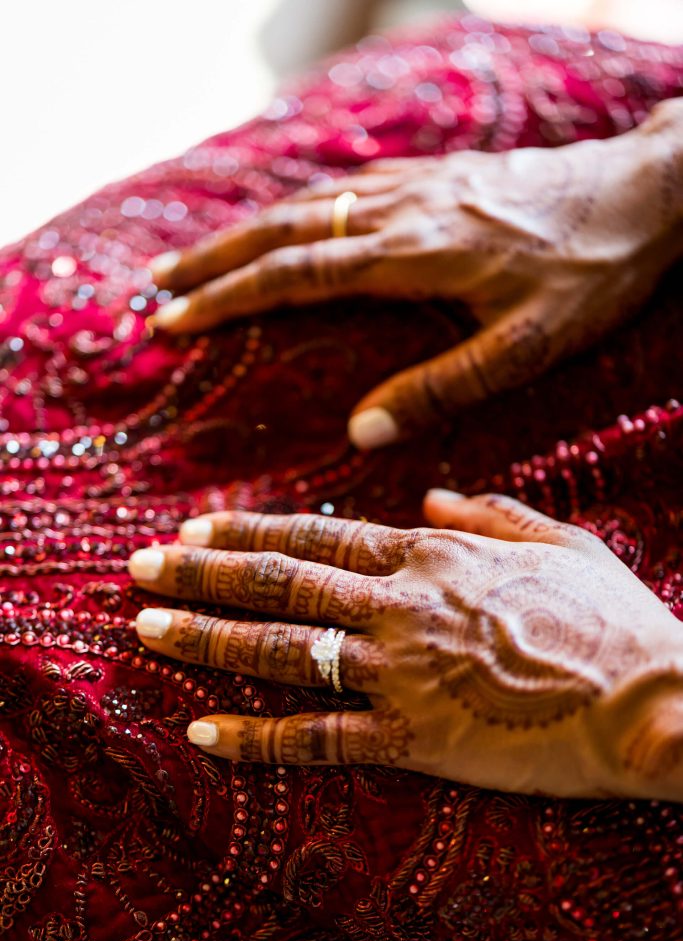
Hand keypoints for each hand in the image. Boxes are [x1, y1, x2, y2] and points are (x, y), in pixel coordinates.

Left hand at [129, 492, 682, 799]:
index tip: (194, 527)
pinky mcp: (415, 740)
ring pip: (283, 648)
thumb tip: (428, 498)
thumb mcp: (556, 542)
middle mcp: (403, 604)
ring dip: (207, 637)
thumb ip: (488, 511)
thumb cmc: (613, 619)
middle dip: (202, 572)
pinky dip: (256, 738)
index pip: (317, 535)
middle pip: (281, 581)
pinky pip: (318, 739)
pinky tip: (203, 733)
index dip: (248, 532)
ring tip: (147, 628)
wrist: (656, 699)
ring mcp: (402, 672)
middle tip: (140, 565)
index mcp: (434, 554)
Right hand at [150, 99, 682, 448]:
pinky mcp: (434, 175)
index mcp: (415, 255)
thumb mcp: (527, 345)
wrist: (645, 191)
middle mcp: (402, 210)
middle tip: (158, 287)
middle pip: (286, 229)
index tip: (175, 318)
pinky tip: (280, 224)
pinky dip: (293, 209)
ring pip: (308, 203)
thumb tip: (362, 430)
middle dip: (214, 259)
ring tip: (195, 258)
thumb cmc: (591, 273)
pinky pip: (343, 187)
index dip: (230, 297)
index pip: (299, 275)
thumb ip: (442, 387)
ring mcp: (416, 185)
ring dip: (245, 232)